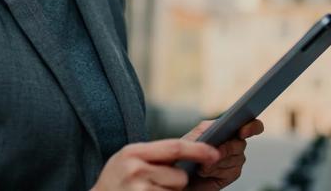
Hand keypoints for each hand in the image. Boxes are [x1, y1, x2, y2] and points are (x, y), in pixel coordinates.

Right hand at [92, 139, 220, 190]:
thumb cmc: (115, 180)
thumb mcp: (128, 158)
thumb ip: (153, 154)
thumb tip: (189, 152)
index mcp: (134, 152)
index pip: (174, 148)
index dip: (198, 150)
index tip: (214, 152)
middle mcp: (136, 171)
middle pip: (179, 177)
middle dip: (177, 182)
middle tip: (157, 183)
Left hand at [183, 119, 263, 189]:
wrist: (183, 172)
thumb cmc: (187, 151)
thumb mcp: (193, 136)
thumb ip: (206, 130)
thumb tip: (219, 134)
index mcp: (227, 127)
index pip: (250, 124)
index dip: (251, 127)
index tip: (242, 132)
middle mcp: (234, 142)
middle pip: (241, 144)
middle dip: (226, 149)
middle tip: (212, 153)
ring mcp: (235, 158)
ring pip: (235, 159)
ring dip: (217, 163)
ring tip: (202, 165)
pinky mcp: (233, 173)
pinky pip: (230, 171)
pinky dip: (216, 171)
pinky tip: (206, 172)